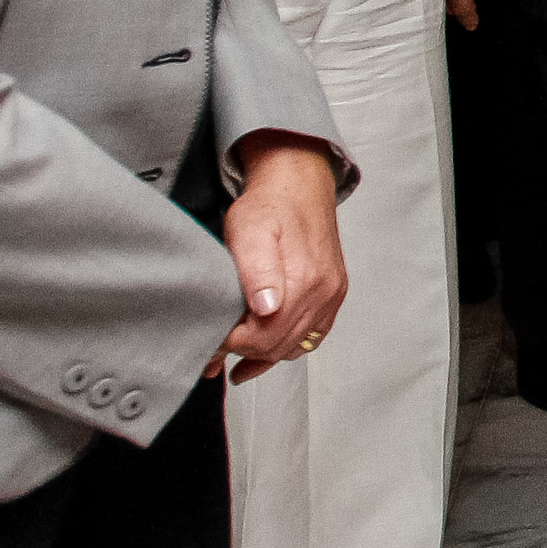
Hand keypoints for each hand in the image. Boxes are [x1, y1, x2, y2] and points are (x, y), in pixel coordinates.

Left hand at [215, 136, 345, 384]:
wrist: (298, 184)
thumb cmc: (268, 206)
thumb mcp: (250, 231)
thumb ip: (257, 271)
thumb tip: (267, 310)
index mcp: (302, 280)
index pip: (264, 337)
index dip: (232, 344)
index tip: (212, 337)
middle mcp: (323, 291)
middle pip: (279, 345)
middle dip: (245, 352)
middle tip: (215, 350)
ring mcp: (331, 293)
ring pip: (297, 345)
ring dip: (266, 356)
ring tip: (236, 363)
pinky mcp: (334, 291)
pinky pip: (315, 334)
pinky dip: (290, 347)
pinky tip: (270, 352)